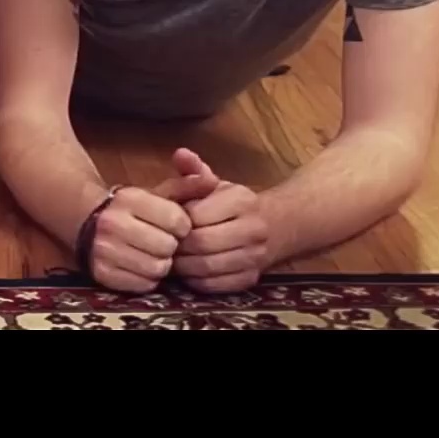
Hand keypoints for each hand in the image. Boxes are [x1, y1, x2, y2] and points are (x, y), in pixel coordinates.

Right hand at [83, 150, 220, 292]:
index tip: (173, 224)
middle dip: (171, 245)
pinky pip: (142, 285)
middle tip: (163, 241)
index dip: (182, 226)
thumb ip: (187, 185)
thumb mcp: (158, 192)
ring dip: (161, 264)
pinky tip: (141, 265)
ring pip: (157, 269)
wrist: (86, 220)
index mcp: (129, 198)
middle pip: (168, 247)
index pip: (178, 221)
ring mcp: (104, 250)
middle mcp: (113, 223)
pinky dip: (147, 278)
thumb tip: (212, 180)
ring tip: (153, 254)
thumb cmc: (133, 208)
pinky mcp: (102, 273)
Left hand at [172, 149, 272, 293]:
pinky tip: (188, 271)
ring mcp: (255, 257)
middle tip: (162, 244)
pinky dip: (197, 280)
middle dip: (177, 245)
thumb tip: (180, 153)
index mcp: (242, 200)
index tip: (164, 222)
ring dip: (183, 266)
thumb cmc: (232, 203)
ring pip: (208, 267)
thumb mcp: (215, 183)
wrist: (276, 225)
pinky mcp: (251, 279)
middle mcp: (253, 229)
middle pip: (201, 243)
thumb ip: (195, 170)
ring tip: (171, 258)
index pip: (196, 215)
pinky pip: (216, 286)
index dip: (175, 221)